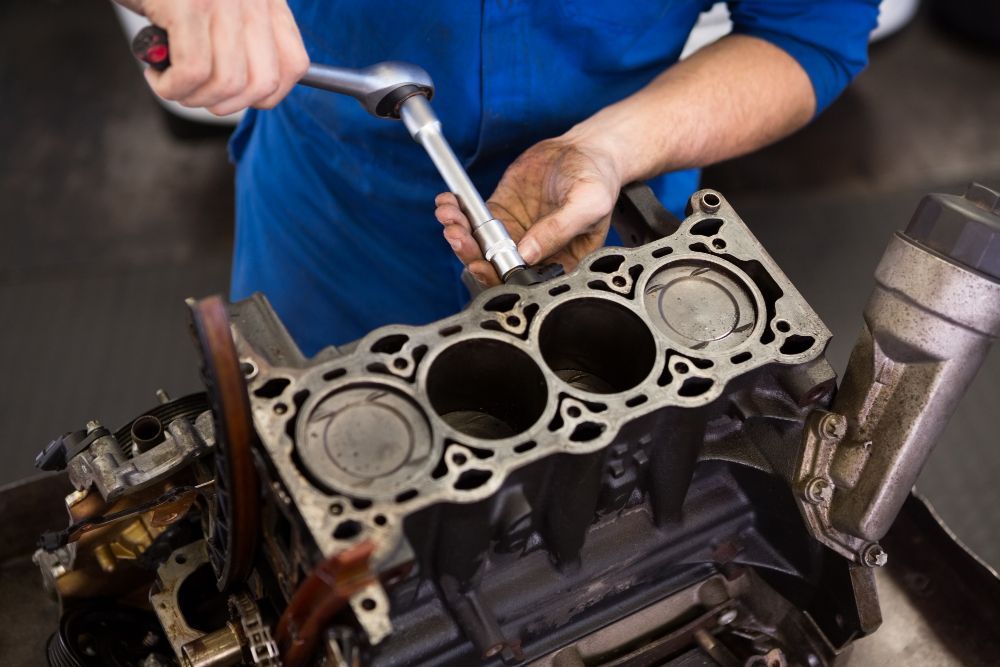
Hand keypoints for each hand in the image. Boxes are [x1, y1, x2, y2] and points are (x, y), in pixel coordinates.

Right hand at [119, 0, 308, 115]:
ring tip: (172, 81)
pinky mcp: (186, 5)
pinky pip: (192, 73)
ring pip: (228, 84)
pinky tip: (156, 73)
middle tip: (196, 92)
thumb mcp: (219, 7)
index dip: (266, 96)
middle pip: (263, 84)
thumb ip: (245, 38)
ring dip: (194, 99)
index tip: (235, 95)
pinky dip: (171, 88)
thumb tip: (260, 92)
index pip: (295, 65)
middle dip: (226, 105)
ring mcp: (221, 0)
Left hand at [435, 136, 622, 285]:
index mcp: (558, 262)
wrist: (587, 149)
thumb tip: (528, 252)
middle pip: (493, 267)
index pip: (522, 281)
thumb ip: (560, 229)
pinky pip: (473, 219)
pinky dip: (457, 211)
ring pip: (478, 245)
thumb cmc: (598, 180)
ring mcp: (513, 233)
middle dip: (470, 254)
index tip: (481, 263)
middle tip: (457, 235)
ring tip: (449, 214)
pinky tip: (449, 201)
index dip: (497, 278)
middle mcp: (533, 254)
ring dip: (458, 233)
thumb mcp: (588, 204)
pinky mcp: (500, 211)